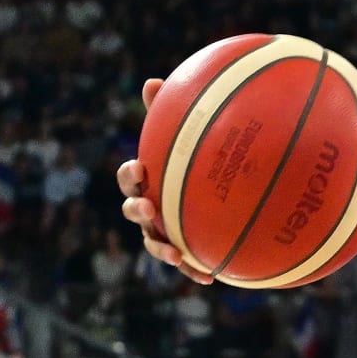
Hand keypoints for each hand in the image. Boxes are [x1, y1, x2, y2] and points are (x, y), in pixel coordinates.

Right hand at [117, 77, 213, 284]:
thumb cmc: (199, 158)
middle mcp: (152, 206)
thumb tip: (152, 80)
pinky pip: (188, 263)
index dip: (131, 175)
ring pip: (155, 242)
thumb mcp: (189, 135)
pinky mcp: (186, 249)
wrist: (225, 194)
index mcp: (151, 180)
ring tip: (175, 254)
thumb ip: (173, 111)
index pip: (131, 177)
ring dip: (161, 248)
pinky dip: (195, 270)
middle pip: (134, 211)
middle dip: (137, 211)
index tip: (141, 168)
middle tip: (148, 207)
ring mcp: (166, 230)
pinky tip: (212, 277)